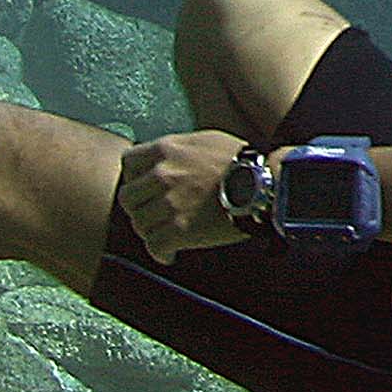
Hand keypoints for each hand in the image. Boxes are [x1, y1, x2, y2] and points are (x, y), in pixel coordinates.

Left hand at [116, 130, 250, 262]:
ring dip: (150, 231)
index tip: (143, 186)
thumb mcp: (204, 139)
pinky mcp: (180, 231)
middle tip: (153, 213)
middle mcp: (163, 175)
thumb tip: (161, 159)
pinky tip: (169, 253)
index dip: (134, 176)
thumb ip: (177, 148)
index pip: (128, 163)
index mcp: (167, 149)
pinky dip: (160, 253)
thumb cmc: (239, 160)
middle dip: (139, 207)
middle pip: (128, 197)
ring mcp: (169, 204)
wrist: (263, 184)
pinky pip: (154, 246)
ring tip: (163, 233)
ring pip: (139, 224)